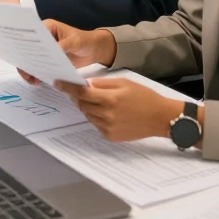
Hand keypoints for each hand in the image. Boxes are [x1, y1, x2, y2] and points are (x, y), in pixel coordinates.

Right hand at [17, 21, 116, 84]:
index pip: (31, 35)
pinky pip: (39, 67)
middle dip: (25, 61)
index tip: (23, 56)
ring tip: (32, 80)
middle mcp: (42, 38)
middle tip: (26, 73)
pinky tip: (37, 81)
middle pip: (27, 48)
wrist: (94, 50)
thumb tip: (52, 52)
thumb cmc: (85, 41)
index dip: (25, 44)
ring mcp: (44, 50)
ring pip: (31, 59)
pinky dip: (37, 74)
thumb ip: (64, 45)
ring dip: (29, 70)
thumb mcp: (76, 41)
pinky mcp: (48, 60)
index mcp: (47, 28)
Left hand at [55, 79, 183, 142]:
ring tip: (99, 102)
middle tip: (80, 91)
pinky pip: (96, 124)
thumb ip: (103, 84)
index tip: (57, 83)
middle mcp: (107, 115)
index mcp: (109, 99)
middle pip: (82, 104)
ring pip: (88, 115)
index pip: (81, 93)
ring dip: (87, 107)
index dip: (67, 87)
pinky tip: (108, 113)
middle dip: (78, 97)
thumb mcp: (124, 83)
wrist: (161, 117)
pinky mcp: (111, 136)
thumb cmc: (144, 97)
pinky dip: (96, 117)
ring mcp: (108, 127)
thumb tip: (87, 85)